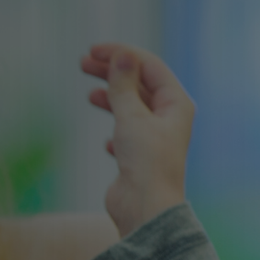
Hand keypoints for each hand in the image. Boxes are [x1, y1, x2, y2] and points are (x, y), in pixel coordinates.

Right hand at [82, 43, 193, 236]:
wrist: (145, 208)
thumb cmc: (145, 163)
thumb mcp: (131, 116)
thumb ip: (123, 85)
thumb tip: (122, 56)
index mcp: (176, 104)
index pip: (149, 66)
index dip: (122, 54)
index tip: (93, 51)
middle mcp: (169, 120)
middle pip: (140, 85)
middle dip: (113, 72)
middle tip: (83, 64)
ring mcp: (155, 139)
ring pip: (132, 109)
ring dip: (112, 98)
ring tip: (90, 95)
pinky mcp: (141, 158)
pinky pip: (127, 136)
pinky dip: (116, 132)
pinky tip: (108, 143)